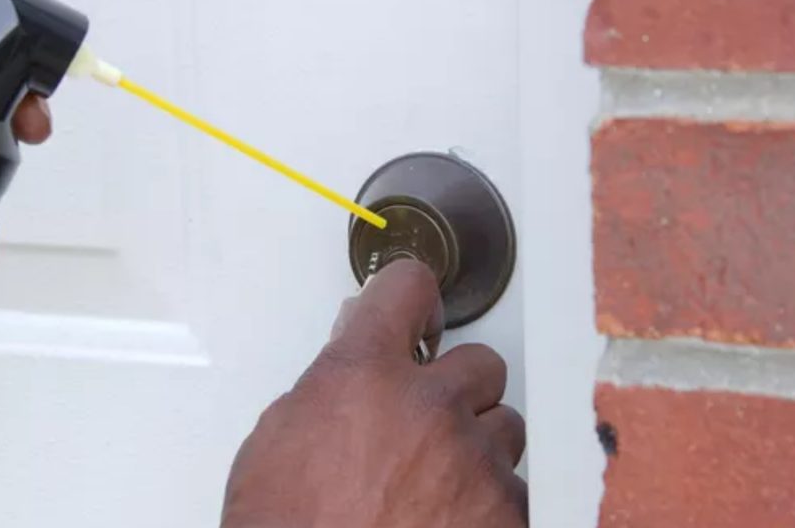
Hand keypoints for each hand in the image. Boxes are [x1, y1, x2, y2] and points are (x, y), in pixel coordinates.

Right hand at [222, 260, 527, 527]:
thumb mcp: (277, 441)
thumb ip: (329, 384)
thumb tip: (355, 349)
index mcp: (362, 376)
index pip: (406, 289)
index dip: (411, 296)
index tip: (418, 311)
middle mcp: (429, 406)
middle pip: (479, 363)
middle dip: (453, 390)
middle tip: (423, 426)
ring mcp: (474, 462)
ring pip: (505, 425)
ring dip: (477, 447)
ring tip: (435, 488)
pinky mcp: (506, 515)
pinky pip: (517, 488)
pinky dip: (490, 503)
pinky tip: (450, 523)